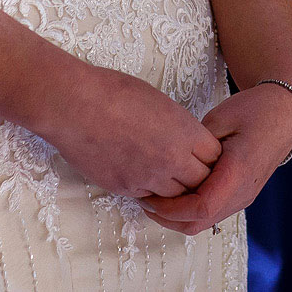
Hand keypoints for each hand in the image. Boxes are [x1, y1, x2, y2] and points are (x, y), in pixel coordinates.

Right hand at [34, 58, 221, 201]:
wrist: (76, 106)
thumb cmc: (114, 93)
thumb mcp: (160, 101)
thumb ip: (178, 126)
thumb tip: (183, 138)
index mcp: (184, 132)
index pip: (215, 157)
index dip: (210, 156)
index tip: (202, 154)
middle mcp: (171, 159)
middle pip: (201, 182)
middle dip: (197, 177)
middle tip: (187, 169)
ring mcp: (148, 178)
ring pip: (175, 197)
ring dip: (173, 188)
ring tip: (163, 173)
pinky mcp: (125, 189)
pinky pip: (148, 198)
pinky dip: (149, 192)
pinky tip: (141, 175)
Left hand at [142, 82, 291, 235]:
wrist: (284, 116)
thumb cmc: (255, 111)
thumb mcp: (221, 118)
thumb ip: (196, 143)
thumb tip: (170, 163)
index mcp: (239, 172)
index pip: (201, 207)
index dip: (171, 208)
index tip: (149, 195)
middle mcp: (242, 193)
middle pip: (199, 224)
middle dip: (167, 218)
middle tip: (144, 199)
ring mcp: (242, 198)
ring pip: (204, 224)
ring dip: (176, 216)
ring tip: (155, 197)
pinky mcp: (239, 197)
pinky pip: (211, 214)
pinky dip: (189, 211)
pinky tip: (174, 193)